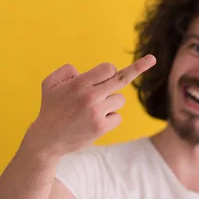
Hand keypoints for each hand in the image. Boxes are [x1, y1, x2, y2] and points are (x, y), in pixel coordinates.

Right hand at [23, 55, 156, 158]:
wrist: (47, 139)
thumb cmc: (50, 108)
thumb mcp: (49, 84)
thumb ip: (66, 71)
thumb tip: (84, 71)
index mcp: (79, 84)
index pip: (108, 68)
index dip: (109, 70)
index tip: (118, 67)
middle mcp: (90, 96)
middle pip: (121, 79)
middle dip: (138, 67)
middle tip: (152, 59)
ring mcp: (97, 113)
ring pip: (119, 100)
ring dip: (111, 102)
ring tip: (93, 109)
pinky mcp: (101, 127)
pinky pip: (117, 117)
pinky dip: (110, 118)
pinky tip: (95, 122)